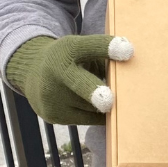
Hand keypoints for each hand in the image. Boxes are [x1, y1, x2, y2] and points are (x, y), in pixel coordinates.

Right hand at [6, 34, 133, 125]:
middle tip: (108, 101)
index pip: (90, 47)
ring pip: (93, 106)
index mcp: (69, 49)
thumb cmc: (72, 60)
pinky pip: (89, 119)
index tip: (128, 49)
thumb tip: (135, 77)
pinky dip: (100, 115)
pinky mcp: (55, 116)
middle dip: (95, 93)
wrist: (32, 72)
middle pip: (81, 84)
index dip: (108, 48)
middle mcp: (57, 72)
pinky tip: (104, 110)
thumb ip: (106, 59)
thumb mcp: (84, 49)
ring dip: (108, 104)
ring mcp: (53, 96)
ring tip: (109, 97)